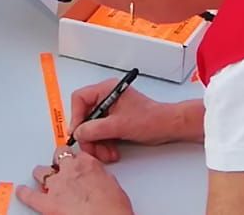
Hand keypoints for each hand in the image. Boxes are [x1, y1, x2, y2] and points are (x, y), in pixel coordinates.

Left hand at [18, 147, 133, 214]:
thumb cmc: (114, 207)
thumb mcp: (113, 185)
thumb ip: (99, 177)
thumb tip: (95, 180)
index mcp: (88, 164)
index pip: (77, 154)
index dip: (75, 159)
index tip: (74, 162)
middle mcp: (70, 170)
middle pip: (58, 157)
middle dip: (58, 161)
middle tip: (58, 166)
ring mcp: (57, 186)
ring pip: (41, 172)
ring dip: (41, 174)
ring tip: (40, 175)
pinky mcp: (47, 204)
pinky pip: (29, 196)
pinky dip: (24, 193)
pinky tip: (21, 191)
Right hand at [66, 80, 190, 164]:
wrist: (167, 127)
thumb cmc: (150, 119)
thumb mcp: (118, 125)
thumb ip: (95, 129)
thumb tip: (78, 133)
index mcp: (107, 90)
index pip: (80, 99)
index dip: (76, 116)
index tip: (78, 132)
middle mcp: (107, 98)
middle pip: (85, 116)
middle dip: (89, 136)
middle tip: (92, 149)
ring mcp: (111, 110)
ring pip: (93, 128)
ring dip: (97, 143)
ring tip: (106, 153)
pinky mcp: (115, 121)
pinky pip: (101, 133)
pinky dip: (104, 144)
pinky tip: (111, 152)